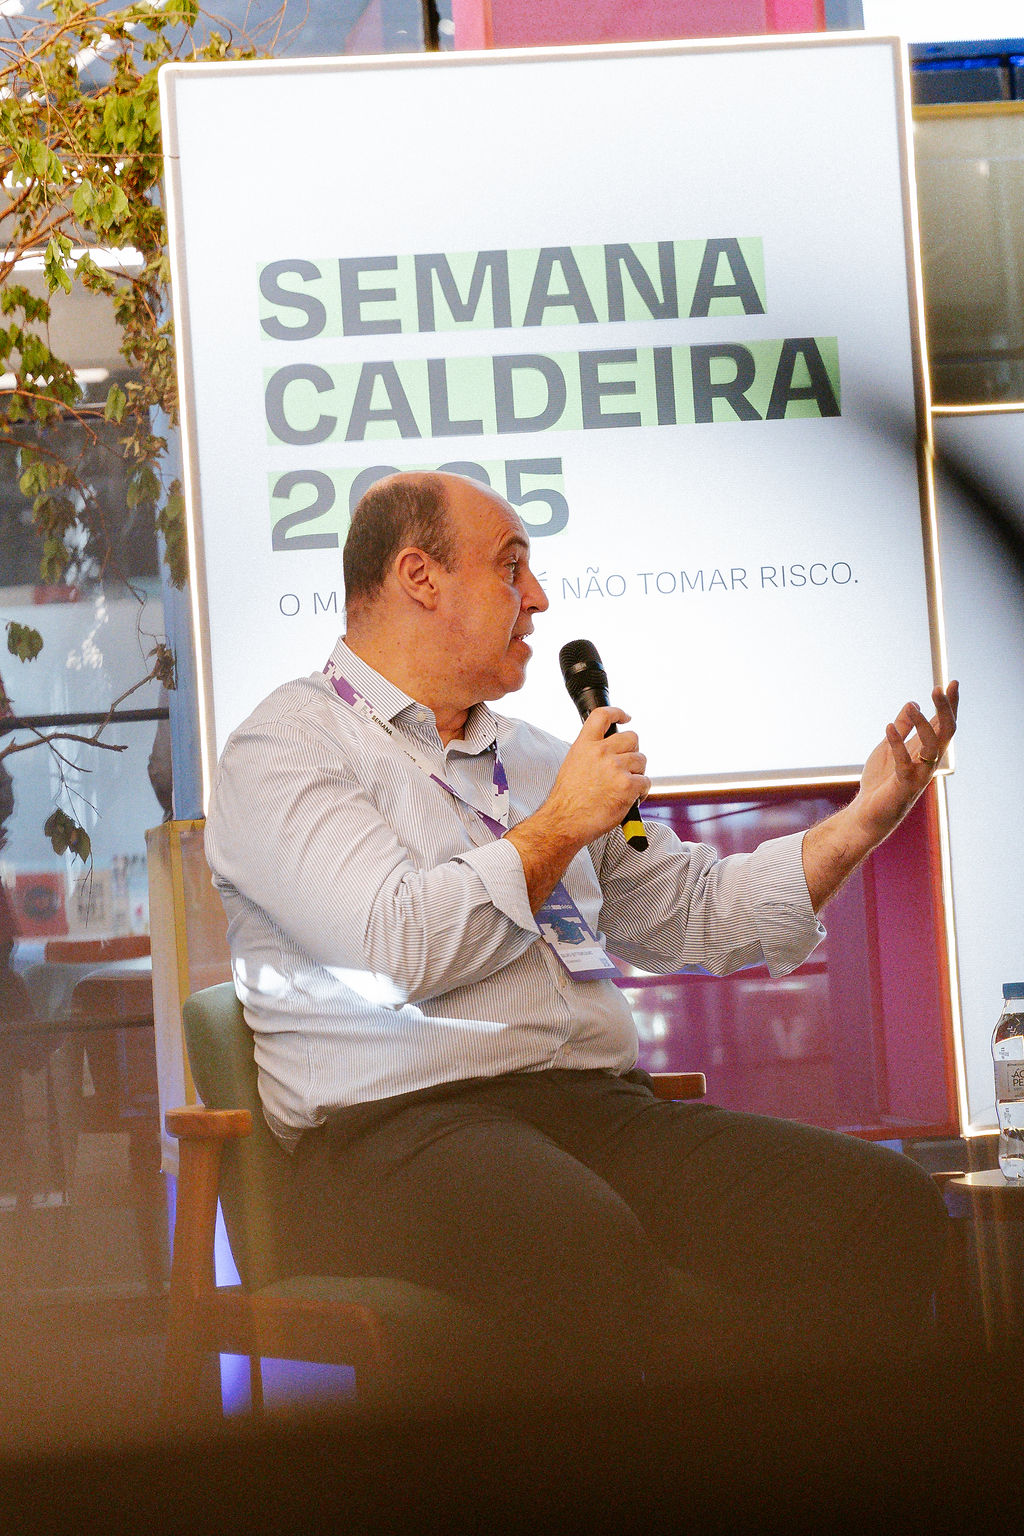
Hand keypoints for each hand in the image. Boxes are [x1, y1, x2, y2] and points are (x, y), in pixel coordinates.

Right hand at [543, 706, 650, 848]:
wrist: (565, 821)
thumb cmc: (567, 801)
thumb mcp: (572, 765)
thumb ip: (590, 753)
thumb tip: (609, 752)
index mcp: (585, 745)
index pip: (603, 716)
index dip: (617, 713)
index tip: (625, 717)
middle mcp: (601, 752)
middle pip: (632, 738)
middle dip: (633, 751)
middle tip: (627, 766)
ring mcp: (616, 768)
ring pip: (641, 760)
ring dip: (638, 773)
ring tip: (625, 786)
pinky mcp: (627, 785)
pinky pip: (646, 781)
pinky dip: (642, 791)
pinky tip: (630, 798)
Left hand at [851, 681, 958, 844]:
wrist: (867, 813)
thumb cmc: (880, 781)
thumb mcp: (887, 747)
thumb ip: (901, 728)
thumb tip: (912, 704)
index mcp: (925, 751)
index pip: (942, 724)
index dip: (949, 705)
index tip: (952, 682)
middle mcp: (928, 761)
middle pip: (946, 732)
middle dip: (945, 709)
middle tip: (939, 688)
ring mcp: (919, 774)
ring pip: (932, 746)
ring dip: (923, 724)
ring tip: (912, 706)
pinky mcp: (903, 784)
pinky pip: (904, 762)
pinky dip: (897, 744)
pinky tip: (888, 727)